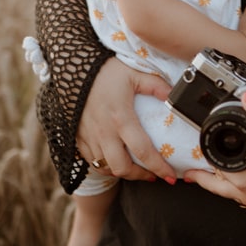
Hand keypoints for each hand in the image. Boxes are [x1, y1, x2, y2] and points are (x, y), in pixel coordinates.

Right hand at [75, 57, 175, 180]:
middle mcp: (104, 132)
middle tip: (153, 174)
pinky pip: (91, 160)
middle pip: (122, 168)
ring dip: (122, 171)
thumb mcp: (135, 74)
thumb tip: (174, 96)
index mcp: (121, 118)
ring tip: (136, 168)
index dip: (159, 167)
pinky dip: (104, 164)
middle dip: (139, 176)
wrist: (72, 69)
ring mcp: (89, 136)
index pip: (143, 151)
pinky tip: (115, 158)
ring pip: (105, 166)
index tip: (171, 176)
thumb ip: (156, 86)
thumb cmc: (105, 71)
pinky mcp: (78, 137)